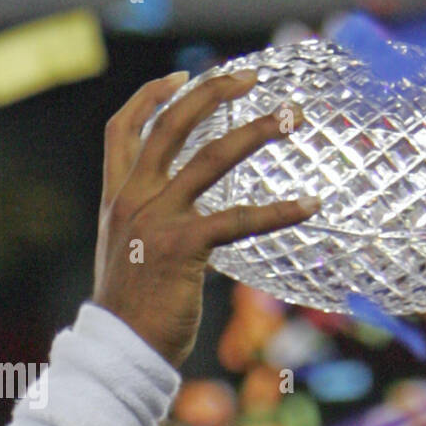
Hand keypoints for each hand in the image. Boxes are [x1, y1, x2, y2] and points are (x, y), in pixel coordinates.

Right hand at [93, 71, 318, 366]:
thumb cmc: (134, 311)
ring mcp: (158, 219)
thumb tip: (185, 216)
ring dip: (256, 130)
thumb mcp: (129, 255)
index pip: (123, 128)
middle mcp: (133, 198)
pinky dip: (280, 211)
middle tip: (250, 76)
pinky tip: (310, 205)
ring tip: (291, 118)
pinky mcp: (185, 246)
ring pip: (212, 157)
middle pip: (172, 124)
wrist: (121, 349)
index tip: (183, 76)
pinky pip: (240, 219)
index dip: (152, 96)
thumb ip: (149, 225)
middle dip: (212, 91)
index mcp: (115, 197)